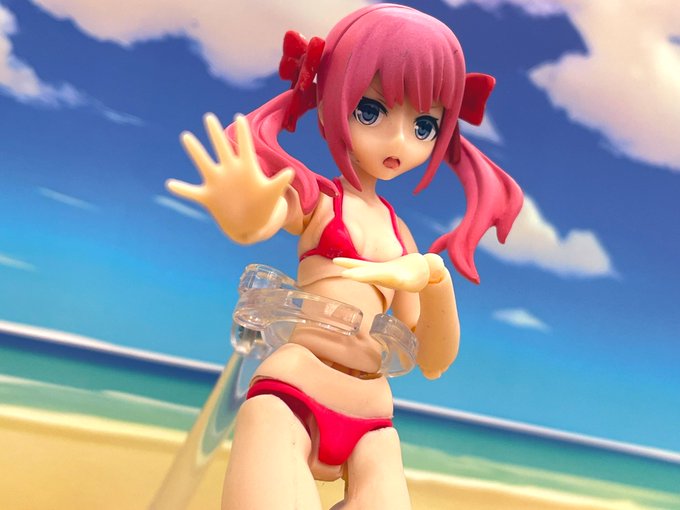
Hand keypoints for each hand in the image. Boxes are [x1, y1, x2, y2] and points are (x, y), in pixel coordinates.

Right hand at [166, 113, 293, 243]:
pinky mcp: (208, 197)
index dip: (242, 133)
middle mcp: (230, 172)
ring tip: (186, 136)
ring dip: (196, 151)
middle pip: (222, 149)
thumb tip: (290, 172)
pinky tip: (170, 184)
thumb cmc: (264, 206)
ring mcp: (217, 183)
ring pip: (204, 163)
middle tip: (209, 117)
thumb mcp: (272, 194)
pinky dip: (182, 190)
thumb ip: (279, 183)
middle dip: (216, 134)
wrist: (252, 224)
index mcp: (247, 169)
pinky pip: (192, 192)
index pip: (245, 147)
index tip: (239, 117)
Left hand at [333, 253, 445, 291]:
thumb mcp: (434, 270)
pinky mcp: (379, 268)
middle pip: (369, 274)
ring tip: (335, 261)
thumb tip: (438, 266)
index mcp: (396, 277)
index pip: (380, 275)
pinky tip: (339, 261)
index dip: (368, 275)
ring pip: (362, 268)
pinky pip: (362, 264)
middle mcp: (386, 276)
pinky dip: (352, 262)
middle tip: (343, 273)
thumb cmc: (430, 273)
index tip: (355, 276)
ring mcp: (381, 273)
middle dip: (356, 273)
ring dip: (349, 265)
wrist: (424, 276)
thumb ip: (435, 268)